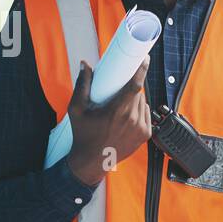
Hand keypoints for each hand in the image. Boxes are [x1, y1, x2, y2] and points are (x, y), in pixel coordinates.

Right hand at [65, 57, 151, 185]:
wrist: (92, 161)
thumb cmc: (83, 135)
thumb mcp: (76, 109)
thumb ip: (82, 85)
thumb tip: (85, 65)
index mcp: (117, 111)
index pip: (135, 85)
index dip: (142, 70)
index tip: (145, 59)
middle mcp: (132, 119)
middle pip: (137, 93)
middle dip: (129, 89)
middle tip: (116, 93)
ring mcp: (141, 128)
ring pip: (142, 103)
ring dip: (134, 101)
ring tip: (119, 108)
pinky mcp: (145, 135)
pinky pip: (146, 115)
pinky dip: (139, 112)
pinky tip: (126, 118)